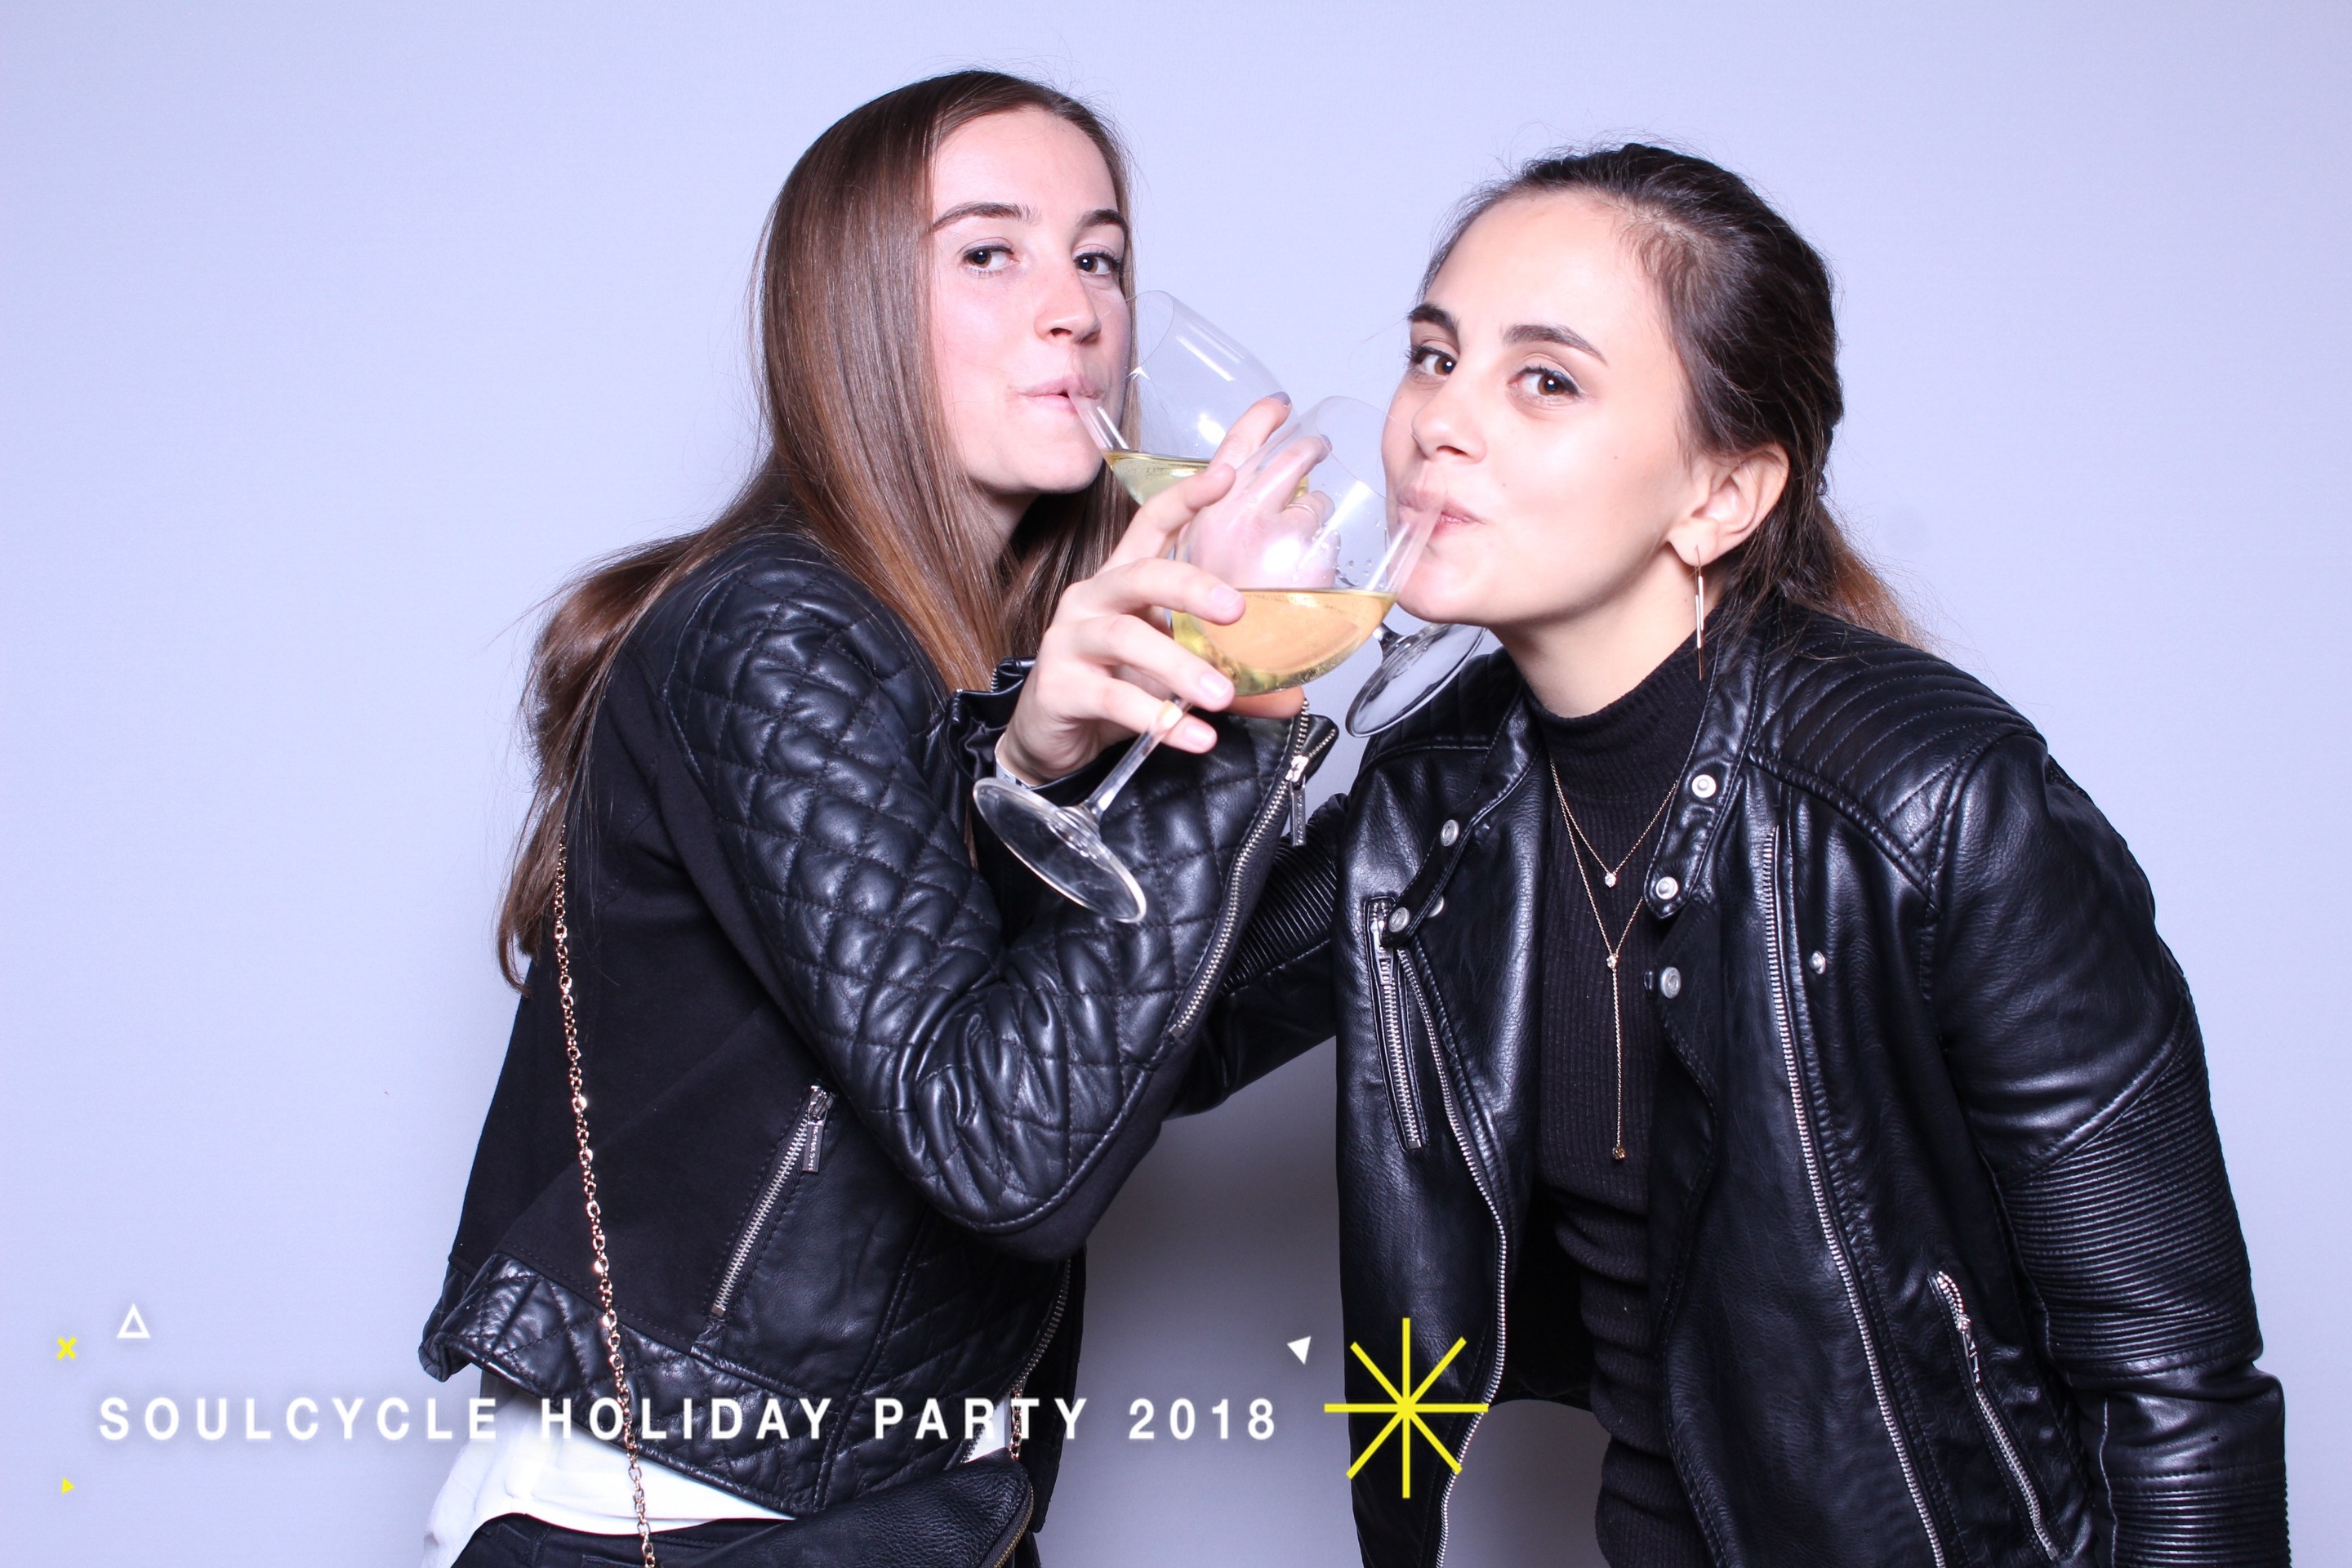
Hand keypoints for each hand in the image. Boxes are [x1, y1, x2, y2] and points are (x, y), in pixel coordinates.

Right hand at [1000, 395, 1293, 782]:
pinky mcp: (1061, 685)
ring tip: (1220, 696)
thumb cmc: (1115, 684)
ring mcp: (1072, 639)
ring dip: (1179, 666)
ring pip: (1126, 638)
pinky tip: (1191, 735)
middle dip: (1191, 586)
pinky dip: (1157, 718)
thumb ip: (1227, 676)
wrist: (1053, 734)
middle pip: (1142, 574)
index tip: (1228, 476)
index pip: (1153, 523)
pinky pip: (1113, 698)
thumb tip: (1292, 694)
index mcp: (1124, 578)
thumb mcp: (1173, 671)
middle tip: (1236, 609)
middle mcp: (1094, 598)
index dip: (1187, 498)